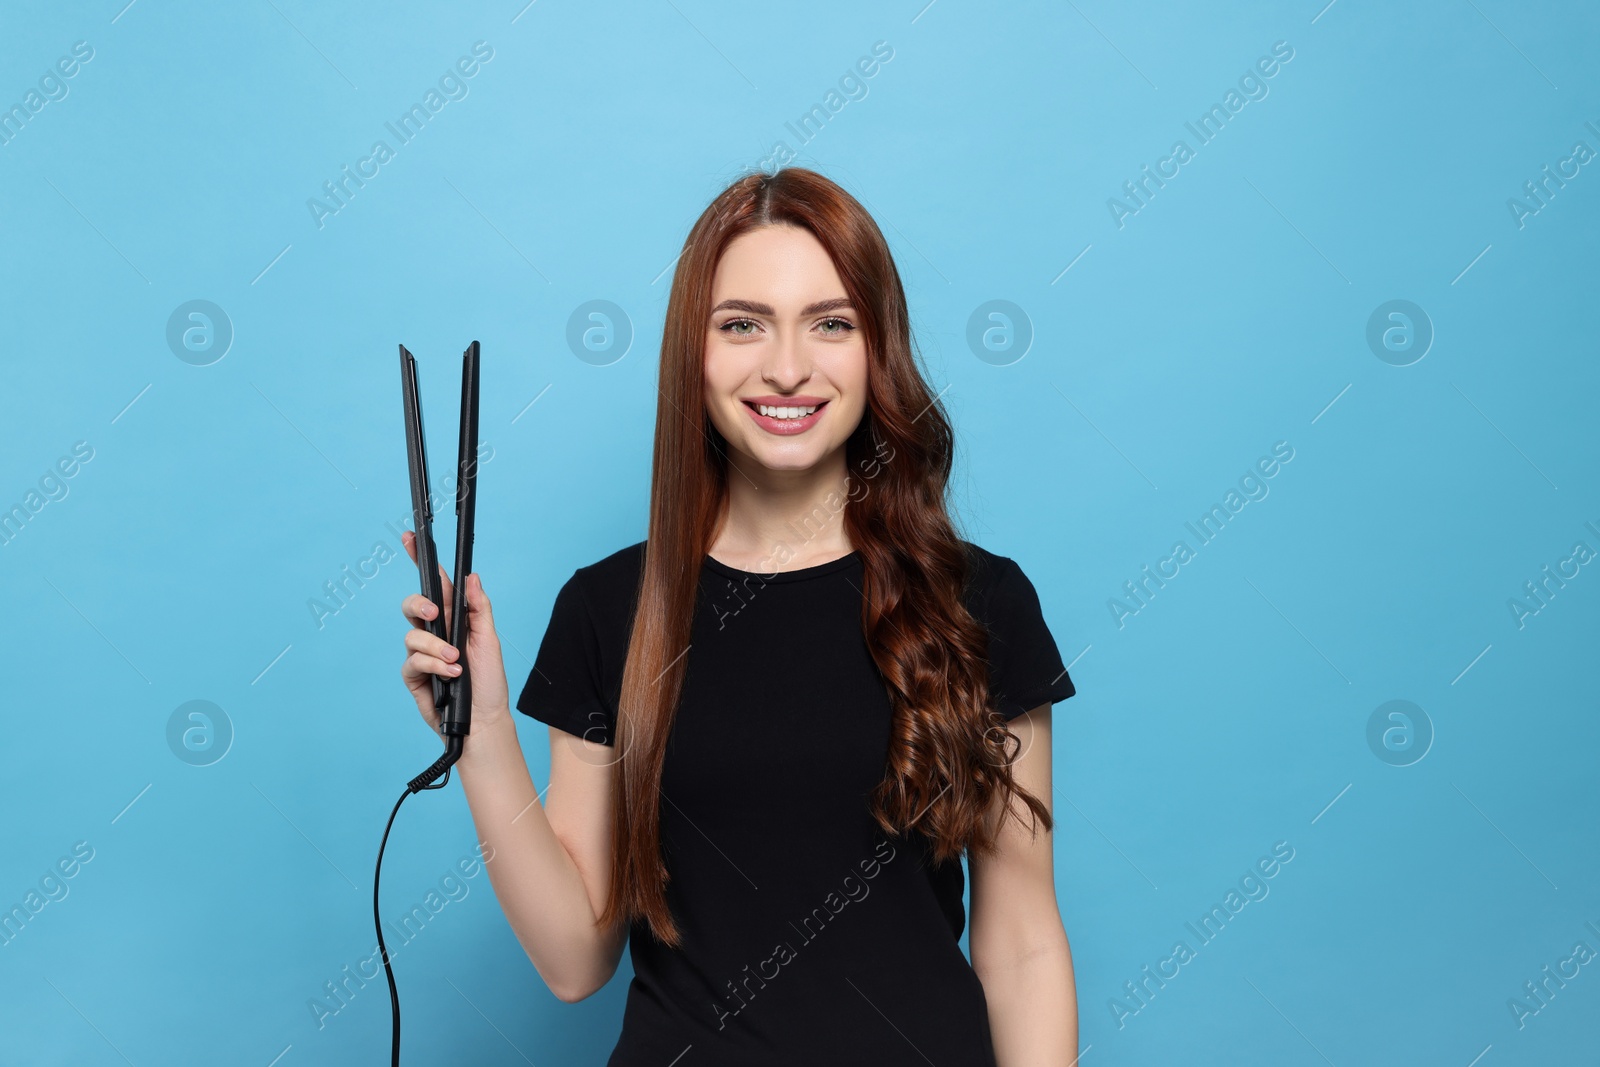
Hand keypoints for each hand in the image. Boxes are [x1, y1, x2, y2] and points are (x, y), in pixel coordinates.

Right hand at [399, 529, 511, 737]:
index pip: (435, 586)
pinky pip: (412, 661)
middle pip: (413, 605)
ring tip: (456, 660)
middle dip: (419, 604)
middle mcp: (435, 634)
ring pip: (412, 634)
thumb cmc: (489, 681)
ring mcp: (422, 654)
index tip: (410, 539)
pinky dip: (433, 665)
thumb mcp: (490, 640)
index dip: (421, 561)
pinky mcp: (414, 676)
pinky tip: (451, 674)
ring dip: (436, 647)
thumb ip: (479, 609)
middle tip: (435, 612)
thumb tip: (472, 577)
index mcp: (454, 619)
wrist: (484, 720)